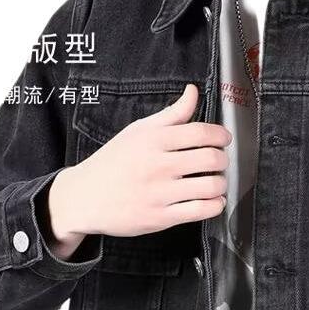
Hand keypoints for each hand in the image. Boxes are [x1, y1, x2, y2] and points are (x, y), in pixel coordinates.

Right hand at [45, 83, 230, 258]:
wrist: (84, 197)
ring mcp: (159, 193)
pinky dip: (215, 206)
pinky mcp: (161, 217)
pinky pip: (201, 210)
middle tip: (219, 162)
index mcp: (153, 140)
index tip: (224, 139)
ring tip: (216, 183)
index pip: (201, 133)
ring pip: (210, 186)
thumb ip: (171, 114)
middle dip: (222, 160)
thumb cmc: (112, 163)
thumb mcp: (138, 132)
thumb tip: (193, 92)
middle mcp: (157, 165)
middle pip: (211, 159)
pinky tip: (213, 201)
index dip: (221, 136)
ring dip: (221, 184)